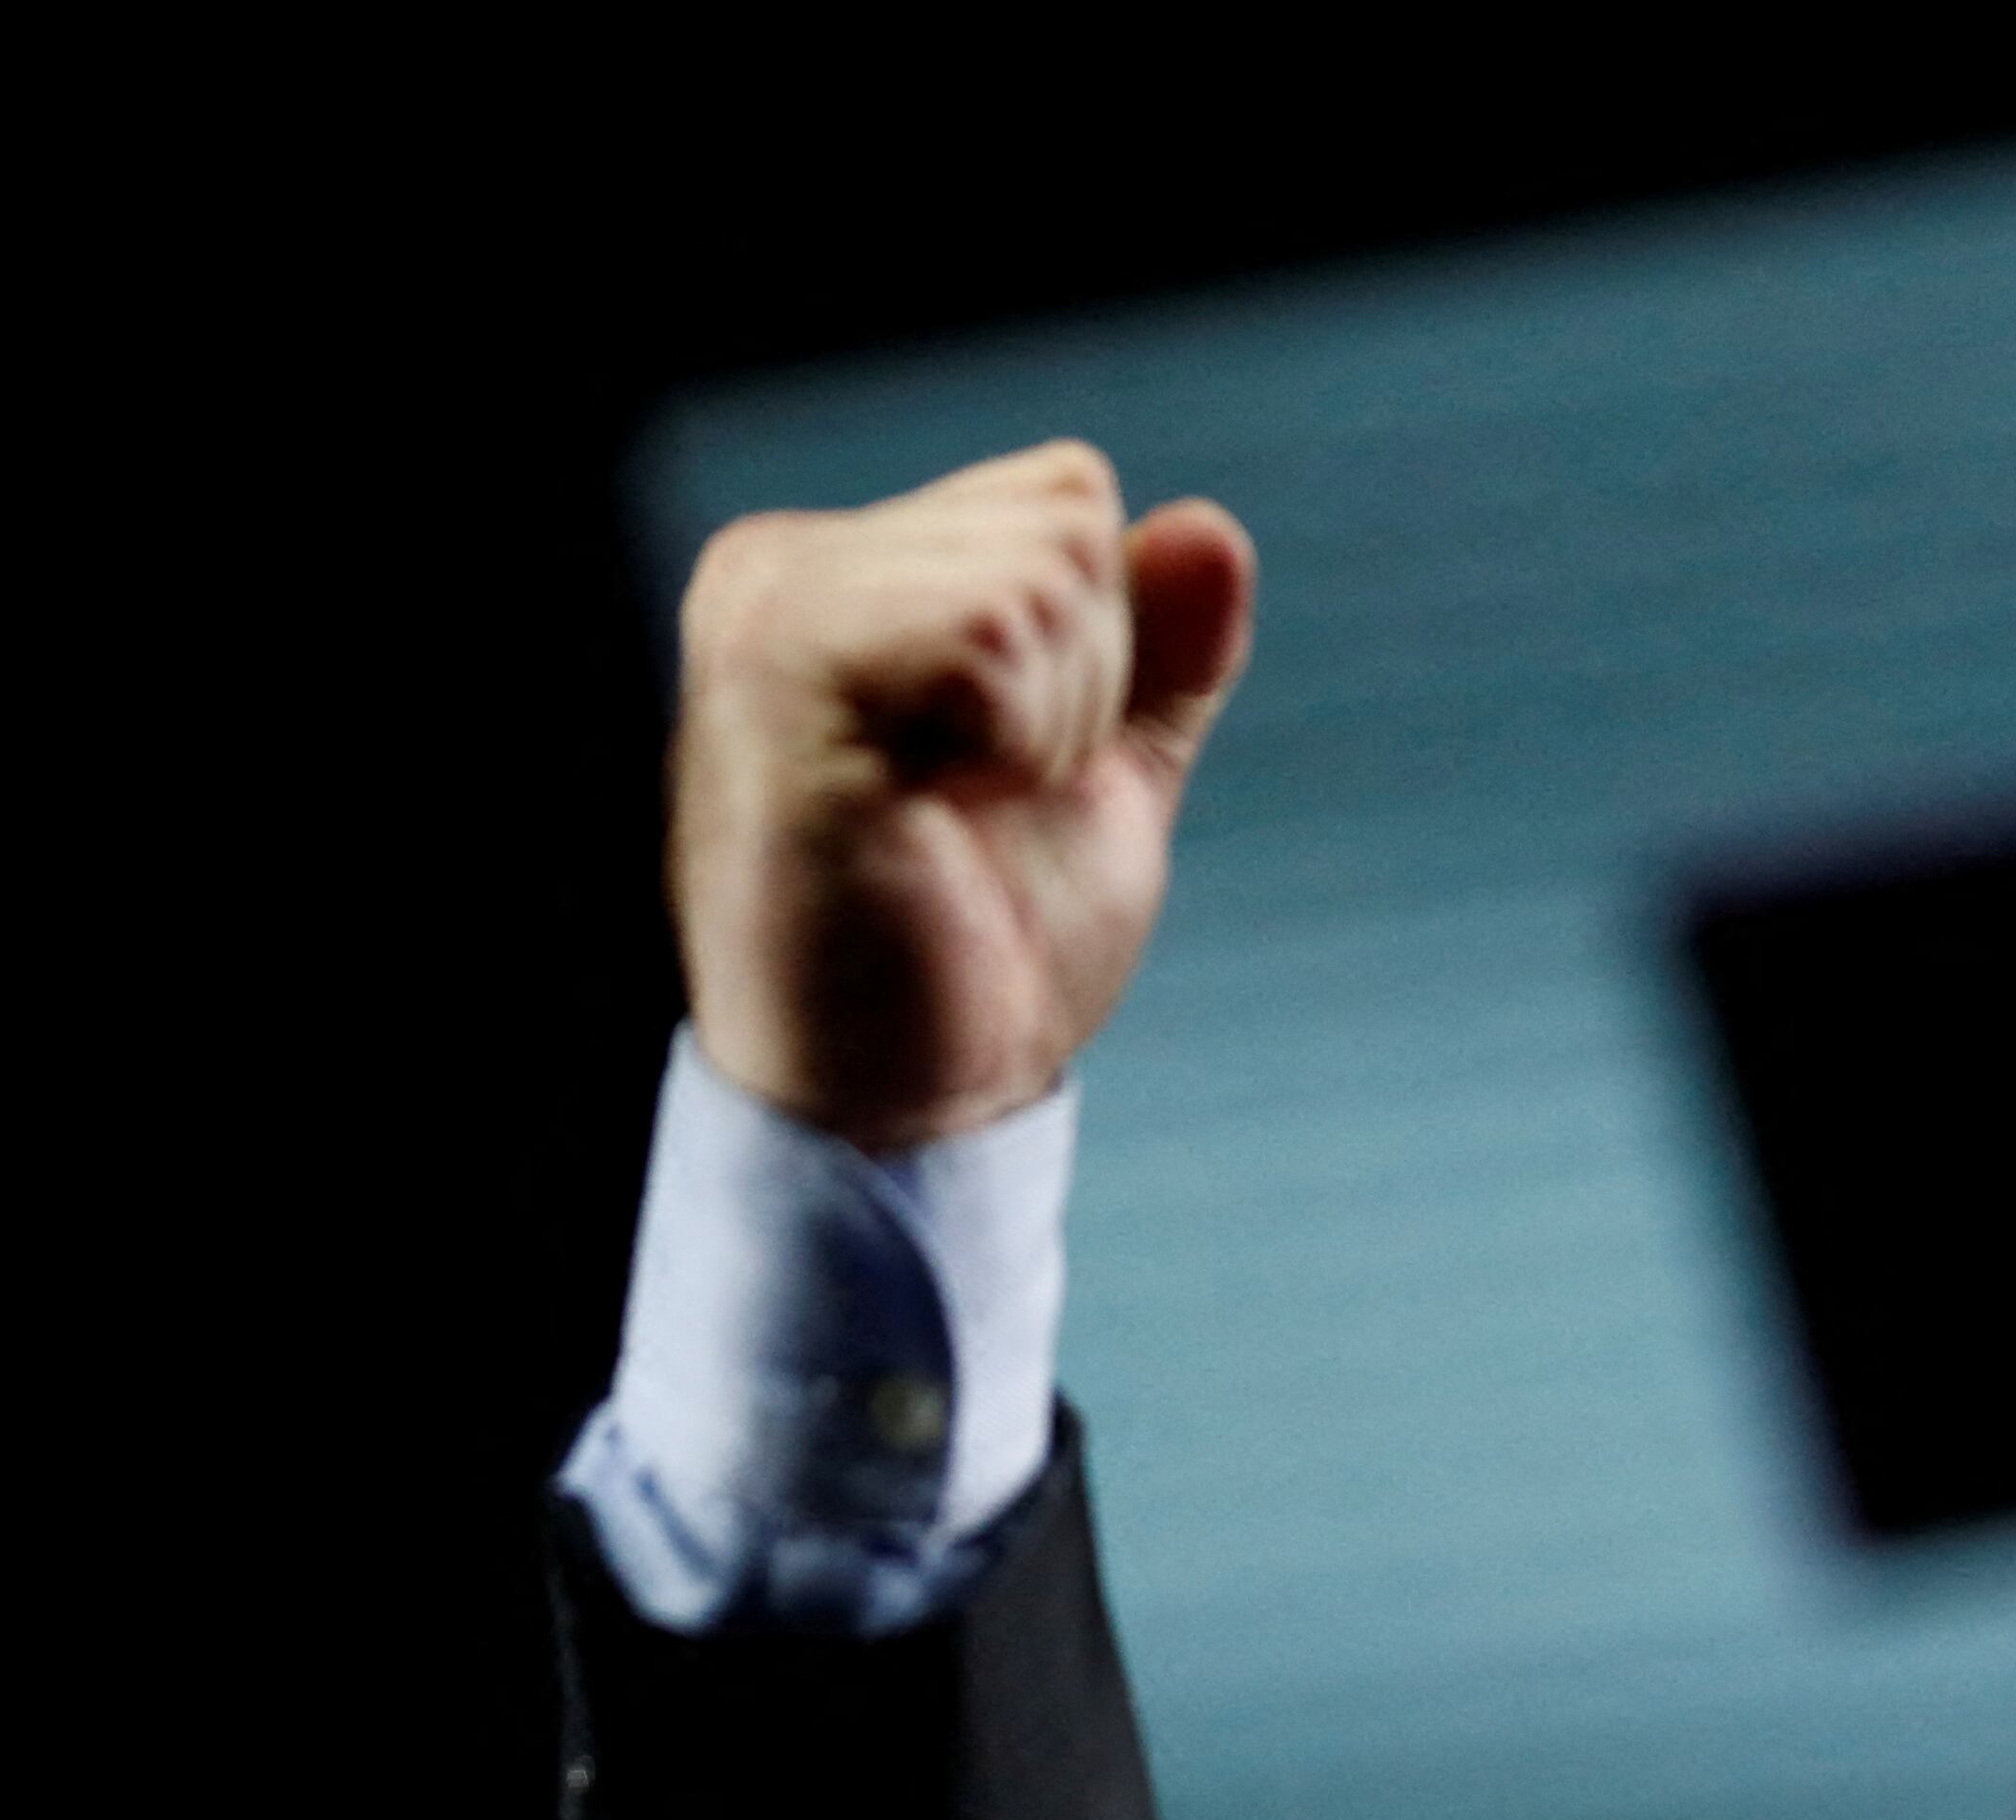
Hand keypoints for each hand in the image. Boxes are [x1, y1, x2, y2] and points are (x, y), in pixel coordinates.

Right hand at [668, 441, 1254, 1148]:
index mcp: (844, 567)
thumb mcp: (1103, 775)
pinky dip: (1020, 736)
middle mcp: (785, 564)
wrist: (901, 1097)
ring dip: (1055, 721)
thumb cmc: (982, 943)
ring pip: (1044, 571)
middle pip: (1069, 517)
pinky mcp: (781, 683)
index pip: (1066, 492)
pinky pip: (989, 631)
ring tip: (953, 811)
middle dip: (1087, 681)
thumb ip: (1162, 655)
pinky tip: (934, 811)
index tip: (1009, 765)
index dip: (1104, 646)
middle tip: (983, 803)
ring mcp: (770, 613)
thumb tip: (1211, 528)